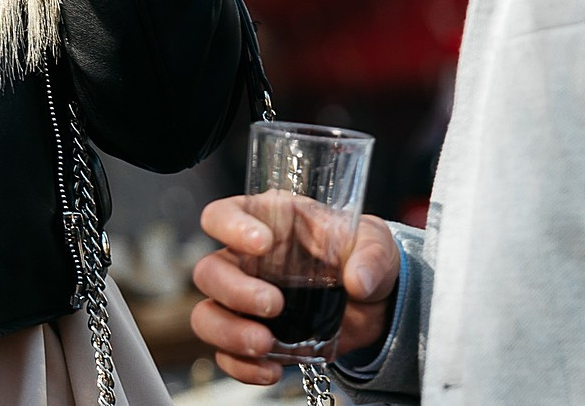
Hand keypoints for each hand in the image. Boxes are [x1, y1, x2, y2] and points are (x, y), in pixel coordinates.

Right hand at [190, 196, 399, 384]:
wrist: (377, 306)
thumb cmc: (362, 257)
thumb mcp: (375, 243)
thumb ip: (370, 256)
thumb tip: (357, 281)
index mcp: (266, 224)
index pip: (223, 214)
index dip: (231, 226)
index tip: (262, 244)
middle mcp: (246, 261)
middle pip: (209, 271)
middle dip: (235, 292)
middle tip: (275, 304)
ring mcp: (243, 302)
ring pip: (207, 315)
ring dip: (229, 333)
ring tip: (265, 344)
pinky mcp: (252, 337)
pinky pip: (226, 355)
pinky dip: (242, 366)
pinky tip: (272, 369)